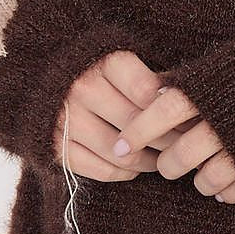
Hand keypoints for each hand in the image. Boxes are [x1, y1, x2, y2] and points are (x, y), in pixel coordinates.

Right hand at [53, 50, 200, 181]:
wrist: (43, 74)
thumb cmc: (99, 67)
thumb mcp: (124, 60)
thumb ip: (153, 78)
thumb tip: (191, 102)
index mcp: (105, 63)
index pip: (148, 94)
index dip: (172, 113)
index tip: (187, 121)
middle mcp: (82, 89)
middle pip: (135, 125)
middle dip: (165, 141)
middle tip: (181, 147)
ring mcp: (66, 119)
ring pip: (119, 154)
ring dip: (146, 162)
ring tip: (160, 159)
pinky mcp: (54, 146)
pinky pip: (98, 170)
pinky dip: (122, 173)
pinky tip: (133, 167)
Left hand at [111, 83, 234, 203]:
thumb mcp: (233, 61)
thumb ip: (196, 77)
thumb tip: (154, 85)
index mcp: (215, 89)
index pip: (164, 111)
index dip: (139, 130)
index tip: (121, 146)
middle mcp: (228, 120)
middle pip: (181, 154)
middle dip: (169, 165)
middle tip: (166, 166)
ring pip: (206, 179)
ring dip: (199, 182)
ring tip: (201, 177)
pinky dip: (227, 191)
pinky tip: (226, 185)